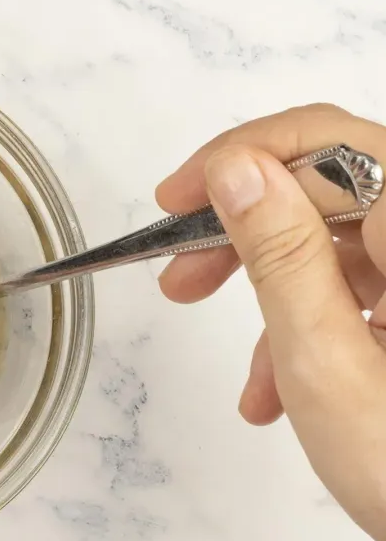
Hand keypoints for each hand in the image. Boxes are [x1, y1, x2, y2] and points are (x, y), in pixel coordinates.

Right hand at [156, 103, 385, 540]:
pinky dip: (313, 332)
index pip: (327, 143)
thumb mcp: (327, 362)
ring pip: (342, 249)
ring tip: (245, 376)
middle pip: (333, 189)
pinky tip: (283, 396)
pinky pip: (365, 294)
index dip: (240, 157)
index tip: (175, 199)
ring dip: (276, 301)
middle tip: (179, 273)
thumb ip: (280, 255)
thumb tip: (237, 169)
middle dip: (247, 232)